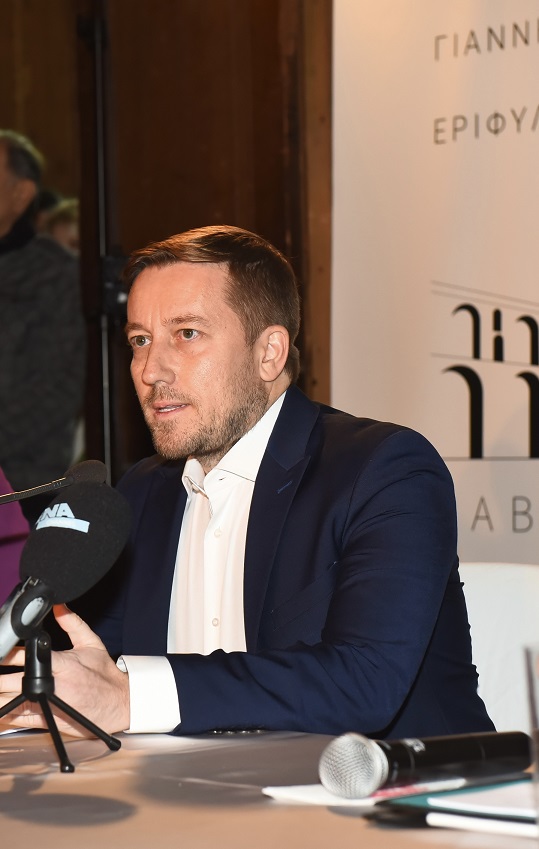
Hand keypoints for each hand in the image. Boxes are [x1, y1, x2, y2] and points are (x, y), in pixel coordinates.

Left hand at [0, 605, 129, 736]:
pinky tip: (1, 709)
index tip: (2, 650)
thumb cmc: (106, 676)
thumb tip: (59, 605)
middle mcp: (52, 685)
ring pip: (11, 701)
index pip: (27, 656)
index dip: (9, 654)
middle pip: (11, 681)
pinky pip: (19, 719)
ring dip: (1, 694)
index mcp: (62, 664)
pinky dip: (5, 714)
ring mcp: (48, 705)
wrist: (120, 705)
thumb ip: (73, 623)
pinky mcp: (47, 720)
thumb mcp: (92, 644)